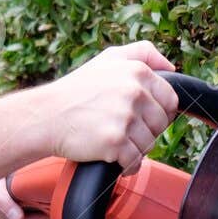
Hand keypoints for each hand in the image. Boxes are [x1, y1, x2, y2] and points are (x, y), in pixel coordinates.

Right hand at [42, 40, 178, 175]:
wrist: (45, 116)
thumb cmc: (77, 89)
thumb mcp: (109, 58)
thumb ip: (143, 53)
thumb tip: (172, 67)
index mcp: (137, 71)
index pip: (170, 99)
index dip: (158, 111)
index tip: (140, 116)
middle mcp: (134, 92)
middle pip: (161, 124)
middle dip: (146, 131)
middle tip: (122, 129)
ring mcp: (125, 117)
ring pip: (149, 144)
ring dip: (135, 149)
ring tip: (114, 141)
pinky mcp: (114, 141)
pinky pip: (135, 161)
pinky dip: (126, 165)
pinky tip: (112, 157)